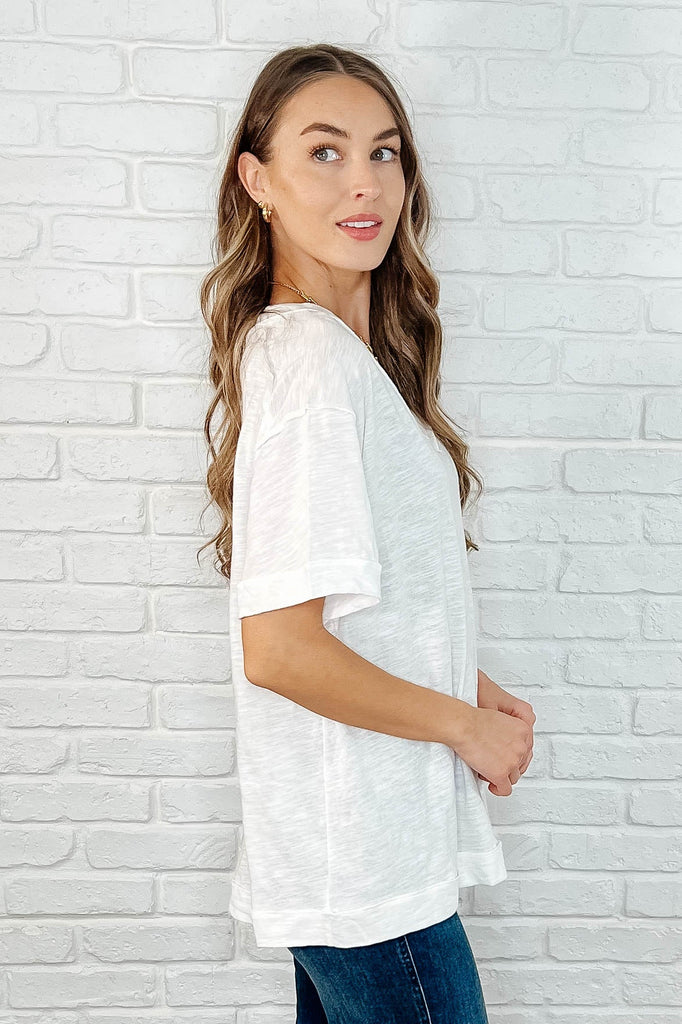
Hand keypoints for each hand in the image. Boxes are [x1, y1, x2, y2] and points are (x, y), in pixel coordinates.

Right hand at [475, 668, 535, 791]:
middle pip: (521, 764)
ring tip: (489, 771)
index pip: (526, 749)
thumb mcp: (497, 715)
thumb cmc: (472, 718)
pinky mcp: (501, 773)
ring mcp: (512, 761)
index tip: (504, 757)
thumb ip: (506, 730)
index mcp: (523, 729)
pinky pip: (505, 789)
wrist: (462, 724)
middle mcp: (522, 746)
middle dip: (508, 766)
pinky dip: (499, 789)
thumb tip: (503, 743)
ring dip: (502, 776)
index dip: (513, 755)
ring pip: (513, 777)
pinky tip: (492, 785)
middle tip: (494, 764)